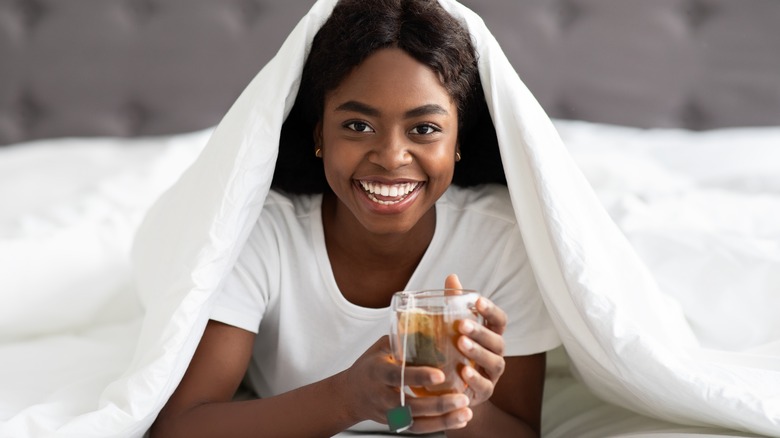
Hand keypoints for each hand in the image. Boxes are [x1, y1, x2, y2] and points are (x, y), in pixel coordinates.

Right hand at [342, 336, 472, 432]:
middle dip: (438, 405)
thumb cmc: (370, 366)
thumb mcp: (381, 347)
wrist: (350, 395)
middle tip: (463, 398)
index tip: (440, 375)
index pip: (399, 376)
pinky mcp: (396, 424)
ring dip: (444, 420)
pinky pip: (419, 429)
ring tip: (466, 411)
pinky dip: (440, 426)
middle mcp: (382, 396)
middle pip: (411, 406)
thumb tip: (434, 323)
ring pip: (417, 422)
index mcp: (378, 372)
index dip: (419, 376)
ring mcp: (389, 414)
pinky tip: (459, 419)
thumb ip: (403, 339)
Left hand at [445, 274, 506, 406]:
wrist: (448, 388)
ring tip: (461, 344)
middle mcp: (495, 353)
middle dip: (481, 332)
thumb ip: (454, 304)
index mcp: (490, 335)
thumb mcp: (451, 328)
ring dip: (479, 352)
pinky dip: (476, 379)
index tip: (478, 301)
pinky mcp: (484, 393)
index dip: (491, 310)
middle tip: (461, 324)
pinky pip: (485, 386)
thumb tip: (452, 277)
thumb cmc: (452, 351)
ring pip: (494, 362)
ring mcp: (492, 374)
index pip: (499, 320)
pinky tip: (464, 371)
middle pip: (497, 341)